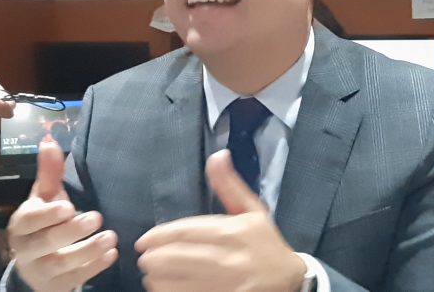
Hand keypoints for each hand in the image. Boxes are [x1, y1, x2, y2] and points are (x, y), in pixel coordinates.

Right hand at [7, 141, 118, 290]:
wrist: (35, 266)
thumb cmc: (43, 224)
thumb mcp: (44, 197)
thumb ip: (48, 171)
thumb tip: (49, 139)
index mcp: (21, 224)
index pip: (29, 220)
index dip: (47, 215)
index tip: (68, 207)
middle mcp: (26, 249)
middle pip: (46, 242)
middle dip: (72, 231)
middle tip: (97, 218)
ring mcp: (40, 271)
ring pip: (62, 264)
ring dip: (88, 250)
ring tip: (111, 237)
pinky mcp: (55, 286)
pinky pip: (74, 279)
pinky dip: (94, 267)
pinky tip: (112, 254)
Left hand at [135, 150, 306, 291]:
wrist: (289, 280)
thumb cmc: (266, 243)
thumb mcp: (253, 210)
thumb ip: (229, 185)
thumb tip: (217, 155)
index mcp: (235, 232)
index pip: (187, 232)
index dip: (160, 236)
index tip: (144, 240)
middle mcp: (230, 259)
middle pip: (177, 258)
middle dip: (154, 258)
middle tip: (145, 257)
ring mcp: (226, 285)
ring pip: (177, 282)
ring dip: (158, 277)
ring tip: (152, 273)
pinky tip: (164, 287)